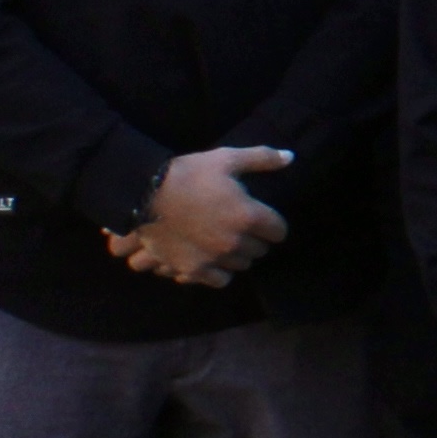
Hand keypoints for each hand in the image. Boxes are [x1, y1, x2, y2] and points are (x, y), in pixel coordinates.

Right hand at [125, 146, 294, 283]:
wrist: (146, 193)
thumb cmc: (189, 173)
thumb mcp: (226, 159)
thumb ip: (261, 159)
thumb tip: (290, 157)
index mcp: (248, 216)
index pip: (279, 231)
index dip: (272, 222)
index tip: (262, 217)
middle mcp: (236, 242)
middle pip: (260, 250)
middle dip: (255, 238)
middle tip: (241, 226)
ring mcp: (215, 259)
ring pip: (241, 265)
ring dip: (237, 255)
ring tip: (225, 241)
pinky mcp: (194, 270)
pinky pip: (219, 280)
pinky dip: (218, 271)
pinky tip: (212, 258)